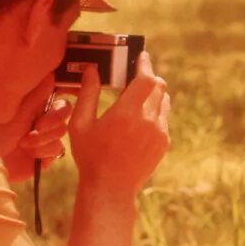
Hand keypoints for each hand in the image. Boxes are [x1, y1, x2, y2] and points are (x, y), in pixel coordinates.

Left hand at [0, 78, 74, 180]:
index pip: (58, 97)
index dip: (60, 101)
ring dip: (41, 138)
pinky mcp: (48, 153)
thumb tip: (51, 75)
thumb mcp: (16, 112)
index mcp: (36, 105)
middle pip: (64, 113)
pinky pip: (56, 149)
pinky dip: (41, 151)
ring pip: (61, 132)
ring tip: (23, 143)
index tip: (51, 106)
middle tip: (38, 126)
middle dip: (52, 121)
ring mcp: (47, 136)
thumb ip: (36, 96)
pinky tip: (29, 154)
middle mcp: (44, 119)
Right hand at [69, 52, 171, 199]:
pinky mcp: (164, 143)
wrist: (110, 189)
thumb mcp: (81, 125)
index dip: (145, 64)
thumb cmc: (91, 157)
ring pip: (164, 101)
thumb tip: (91, 70)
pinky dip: (154, 112)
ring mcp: (159, 133)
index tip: (141, 56)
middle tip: (136, 75)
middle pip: (159, 86)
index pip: (147, 79)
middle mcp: (148, 121)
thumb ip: (87, 94)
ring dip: (153, 94)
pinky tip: (138, 120)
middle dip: (149, 77)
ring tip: (136, 98)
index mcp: (126, 113)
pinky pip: (163, 118)